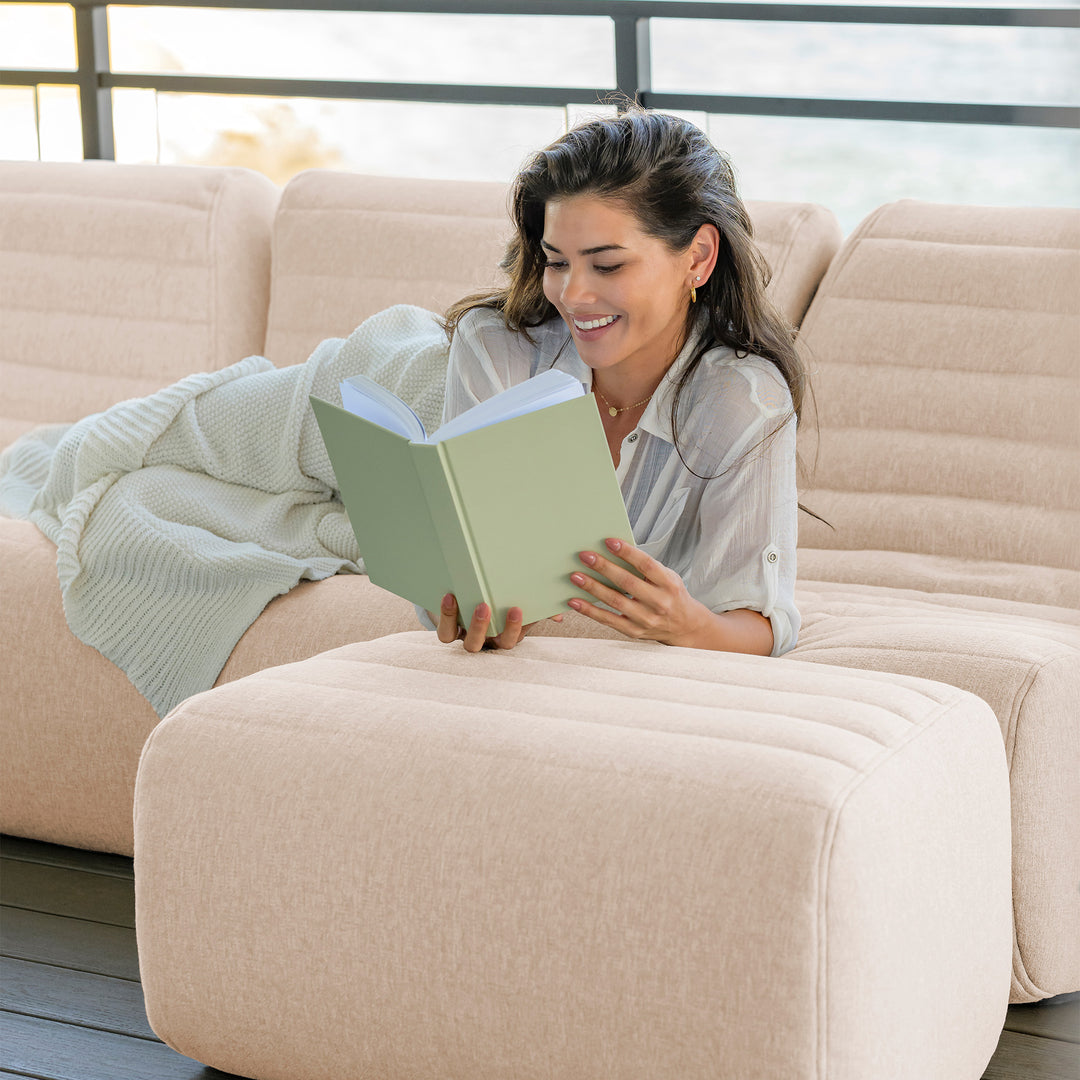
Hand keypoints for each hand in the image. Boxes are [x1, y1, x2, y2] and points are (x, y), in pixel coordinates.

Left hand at [435, 593, 561, 652]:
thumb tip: (559, 615)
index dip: (516, 627)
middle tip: (499, 607)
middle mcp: (488, 641)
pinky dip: (447, 617)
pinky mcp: (448, 633)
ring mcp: (468, 639)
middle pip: (495, 644)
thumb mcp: (516, 605)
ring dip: (475, 626)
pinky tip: (450, 596)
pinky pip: (446, 634)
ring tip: (479, 604)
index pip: (513, 638)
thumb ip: (537, 610)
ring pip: (471, 645)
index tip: (517, 608)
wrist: (460, 598)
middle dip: (498, 628)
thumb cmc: (494, 603)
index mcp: (505, 636)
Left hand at [568, 538, 765, 650]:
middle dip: (604, 568)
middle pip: (627, 583)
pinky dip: (590, 611)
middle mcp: (659, 602)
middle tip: (585, 556)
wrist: (685, 626)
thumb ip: (645, 567)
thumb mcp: (667, 577)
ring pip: (615, 602)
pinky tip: (575, 601)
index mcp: (669, 584)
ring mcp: (646, 619)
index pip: (646, 566)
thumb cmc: (671, 594)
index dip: (627, 553)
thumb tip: (612, 550)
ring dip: (593, 588)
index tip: (608, 541)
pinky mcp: (634, 632)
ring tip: (575, 576)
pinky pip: (608, 620)